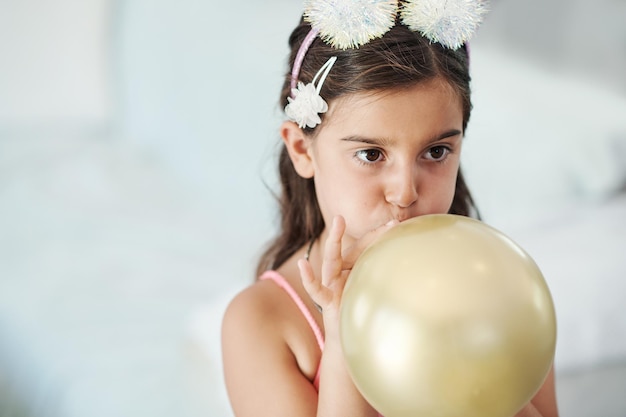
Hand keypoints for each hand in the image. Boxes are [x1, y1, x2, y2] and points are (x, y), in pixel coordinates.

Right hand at [298, 216, 397, 336]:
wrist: (351, 340)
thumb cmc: (366, 313)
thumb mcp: (381, 293)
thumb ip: (392, 278)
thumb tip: (423, 268)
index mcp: (354, 268)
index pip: (365, 247)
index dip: (378, 235)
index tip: (395, 224)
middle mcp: (341, 273)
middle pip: (350, 249)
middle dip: (359, 228)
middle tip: (364, 208)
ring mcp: (330, 284)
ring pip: (332, 260)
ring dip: (334, 239)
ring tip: (338, 221)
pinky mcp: (325, 300)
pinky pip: (314, 288)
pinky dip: (308, 277)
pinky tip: (303, 265)